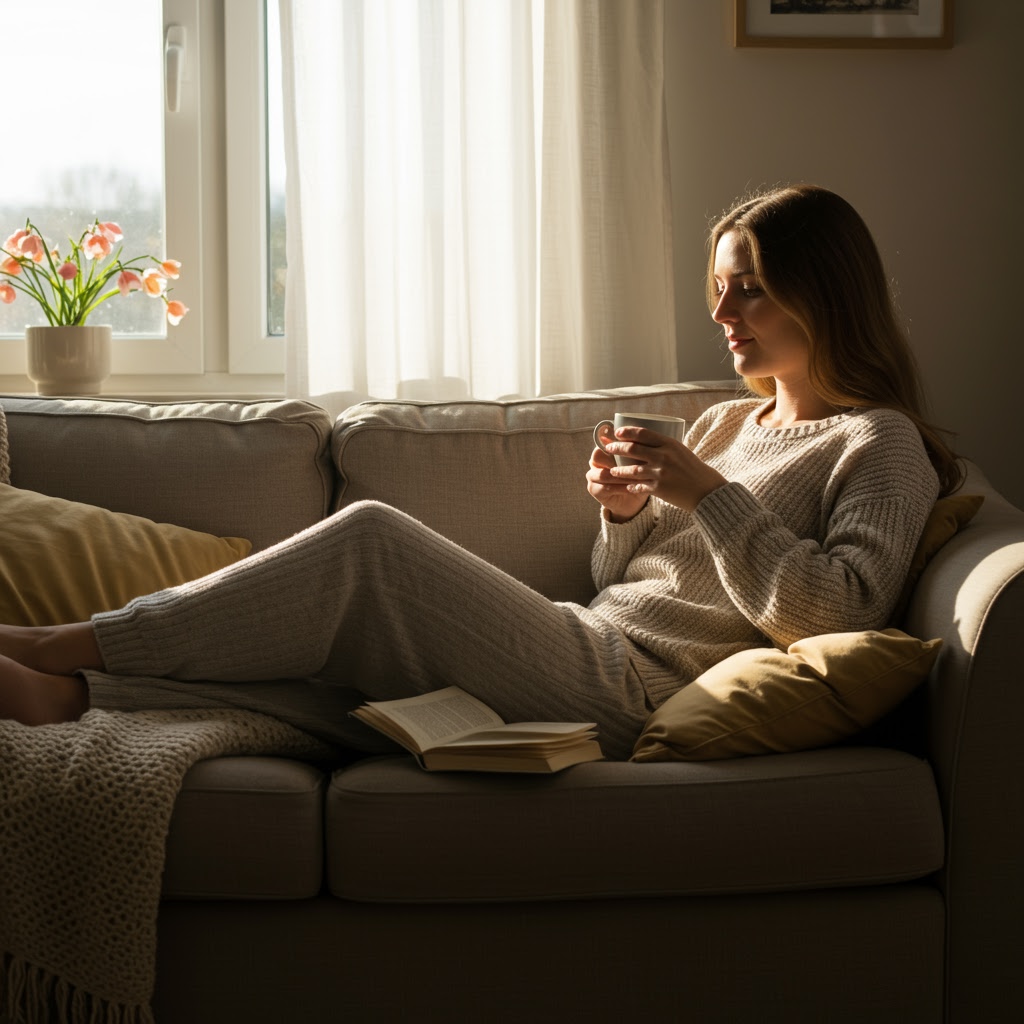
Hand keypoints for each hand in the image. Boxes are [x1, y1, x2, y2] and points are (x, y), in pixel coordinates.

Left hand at [586, 426, 726, 515]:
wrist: (706, 490)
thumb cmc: (693, 469)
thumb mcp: (680, 451)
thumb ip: (664, 446)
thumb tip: (644, 441)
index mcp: (670, 444)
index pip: (643, 433)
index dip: (627, 432)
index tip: (617, 432)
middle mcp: (663, 456)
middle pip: (633, 449)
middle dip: (617, 448)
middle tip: (609, 448)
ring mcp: (660, 473)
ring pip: (631, 469)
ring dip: (619, 470)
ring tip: (612, 470)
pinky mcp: (659, 488)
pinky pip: (638, 486)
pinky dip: (631, 485)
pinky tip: (627, 486)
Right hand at [587, 445, 649, 522]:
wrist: (633, 497)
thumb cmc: (637, 474)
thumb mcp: (638, 461)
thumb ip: (636, 451)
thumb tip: (644, 438)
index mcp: (603, 450)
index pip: (604, 442)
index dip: (617, 444)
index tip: (634, 447)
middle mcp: (595, 461)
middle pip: (598, 456)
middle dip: (616, 460)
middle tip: (635, 463)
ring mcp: (592, 475)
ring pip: (603, 474)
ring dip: (621, 477)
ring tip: (637, 478)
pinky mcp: (593, 489)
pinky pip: (605, 487)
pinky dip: (620, 488)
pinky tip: (632, 488)